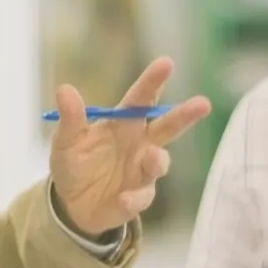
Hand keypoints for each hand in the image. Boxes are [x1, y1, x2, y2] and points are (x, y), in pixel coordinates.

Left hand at [48, 58, 210, 235]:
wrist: (71, 204)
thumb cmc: (73, 163)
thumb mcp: (66, 140)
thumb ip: (71, 118)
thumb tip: (64, 89)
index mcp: (122, 124)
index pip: (140, 100)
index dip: (153, 81)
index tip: (167, 63)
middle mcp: (139, 144)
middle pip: (167, 127)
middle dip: (184, 115)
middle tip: (203, 103)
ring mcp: (142, 171)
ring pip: (159, 162)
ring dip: (157, 160)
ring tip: (151, 156)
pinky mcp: (138, 196)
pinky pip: (141, 196)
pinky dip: (134, 198)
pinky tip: (123, 199)